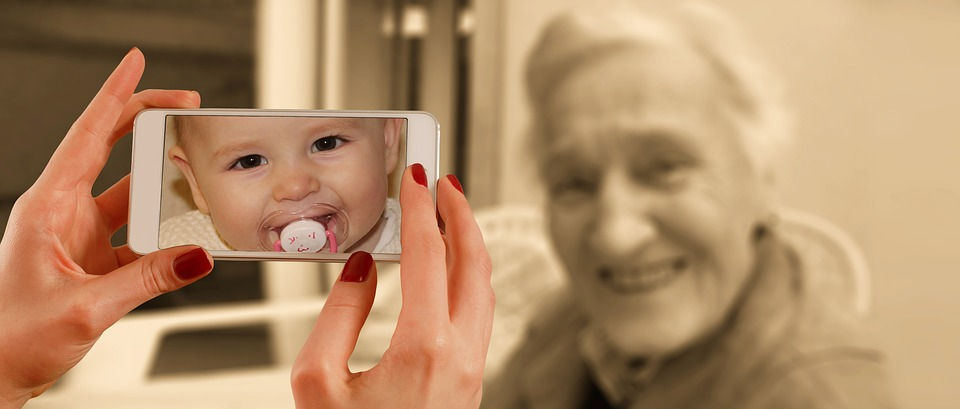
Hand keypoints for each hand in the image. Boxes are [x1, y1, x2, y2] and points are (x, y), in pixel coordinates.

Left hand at [0, 49, 213, 407]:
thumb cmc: (12, 338)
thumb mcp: (85, 308)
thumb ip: (147, 280)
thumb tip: (196, 256)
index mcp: (47, 208)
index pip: (86, 137)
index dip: (114, 96)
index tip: (135, 63)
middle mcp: (62, 213)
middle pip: (110, 149)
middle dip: (147, 120)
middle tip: (185, 102)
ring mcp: (78, 236)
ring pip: (130, 192)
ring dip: (161, 180)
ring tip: (196, 165)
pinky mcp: (93, 260)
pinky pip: (138, 233)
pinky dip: (164, 231)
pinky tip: (187, 234)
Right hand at [291, 166, 493, 408]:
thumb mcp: (316, 381)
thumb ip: (338, 315)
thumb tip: (361, 270)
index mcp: (425, 347)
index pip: (427, 255)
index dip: (421, 210)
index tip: (416, 179)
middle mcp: (461, 354)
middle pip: (474, 263)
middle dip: (461, 216)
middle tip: (445, 185)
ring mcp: (473, 368)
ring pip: (484, 288)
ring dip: (470, 245)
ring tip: (451, 218)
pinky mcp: (471, 381)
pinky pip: (480, 313)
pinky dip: (469, 278)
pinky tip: (451, 273)